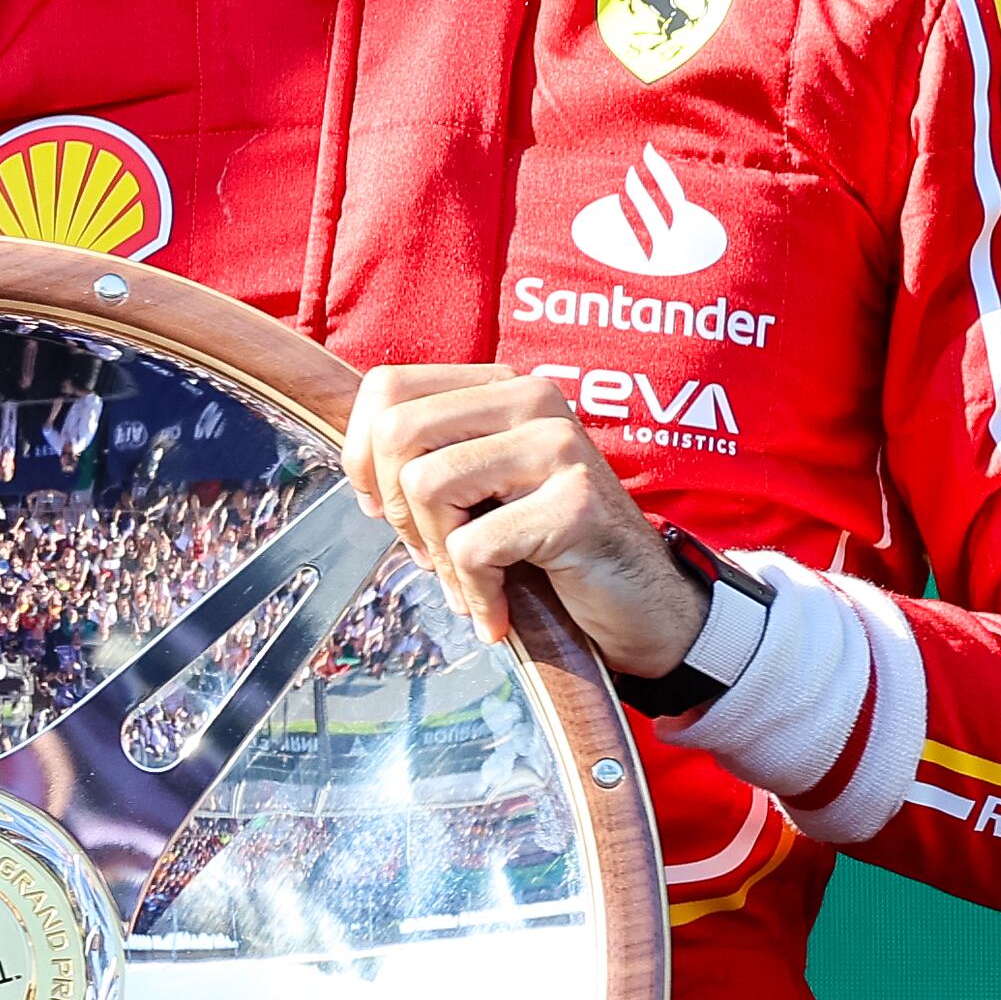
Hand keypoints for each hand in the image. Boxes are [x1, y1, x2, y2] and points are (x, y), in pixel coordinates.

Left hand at [339, 364, 708, 674]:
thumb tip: (357, 466)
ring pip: (427, 485)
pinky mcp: (573, 505)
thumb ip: (434, 457)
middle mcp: (534, 400)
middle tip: (430, 554)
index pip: (388, 387)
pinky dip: (476, 595)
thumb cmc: (553, 549)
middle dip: (397, 509)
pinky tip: (499, 613)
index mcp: (506, 387)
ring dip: (436, 553)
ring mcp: (558, 448)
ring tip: (472, 581)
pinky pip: (472, 548)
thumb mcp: (487, 488)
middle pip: (398, 431)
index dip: (361, 453)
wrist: (643, 605)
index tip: (382, 506)